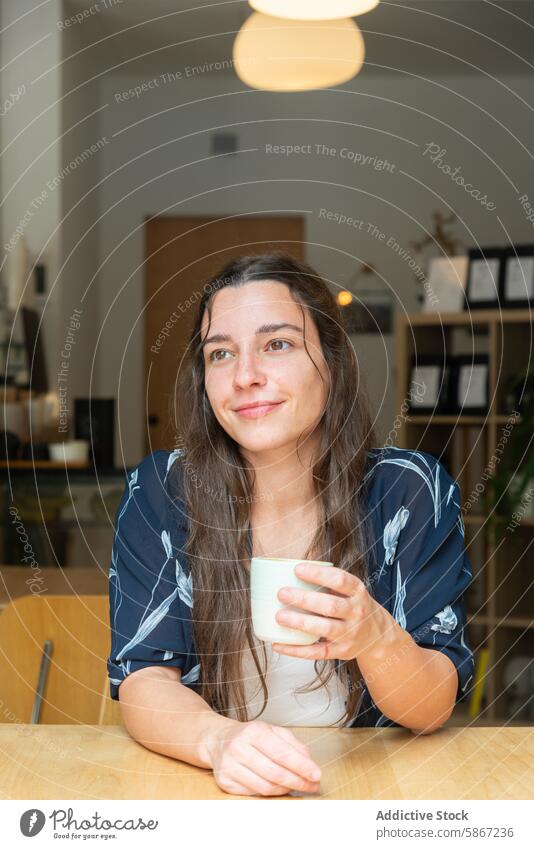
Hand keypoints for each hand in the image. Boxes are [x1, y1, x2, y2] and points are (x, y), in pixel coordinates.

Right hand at [205, 720, 321, 796]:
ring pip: (265, 787)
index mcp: (253, 731)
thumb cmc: (249, 736)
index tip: (316, 775)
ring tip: (298, 786)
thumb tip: (308, 761)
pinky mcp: (225, 781)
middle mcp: (239, 748)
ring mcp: (229, 766)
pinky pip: (253, 793)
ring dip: (286, 790)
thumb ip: (292, 743)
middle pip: (275, 773)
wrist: (217, 740)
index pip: (282, 753)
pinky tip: (278, 788)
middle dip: (298, 782)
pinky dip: (270, 793)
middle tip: (312, 786)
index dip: (301, 766)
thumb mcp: (271, 730)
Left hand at [272, 561, 390, 660]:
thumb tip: (289, 573)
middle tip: (282, 593)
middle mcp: (356, 612)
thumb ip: (329, 583)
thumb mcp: (350, 590)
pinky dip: (296, 650)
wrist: (377, 635)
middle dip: (304, 599)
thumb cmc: (353, 606)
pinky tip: (278, 644)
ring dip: (300, 623)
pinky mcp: (342, 651)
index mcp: (357, 592)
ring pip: (325, 629)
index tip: (297, 569)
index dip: (318, 574)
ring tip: (279, 617)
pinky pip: (317, 652)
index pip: (340, 580)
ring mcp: (350, 634)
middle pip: (330, 606)